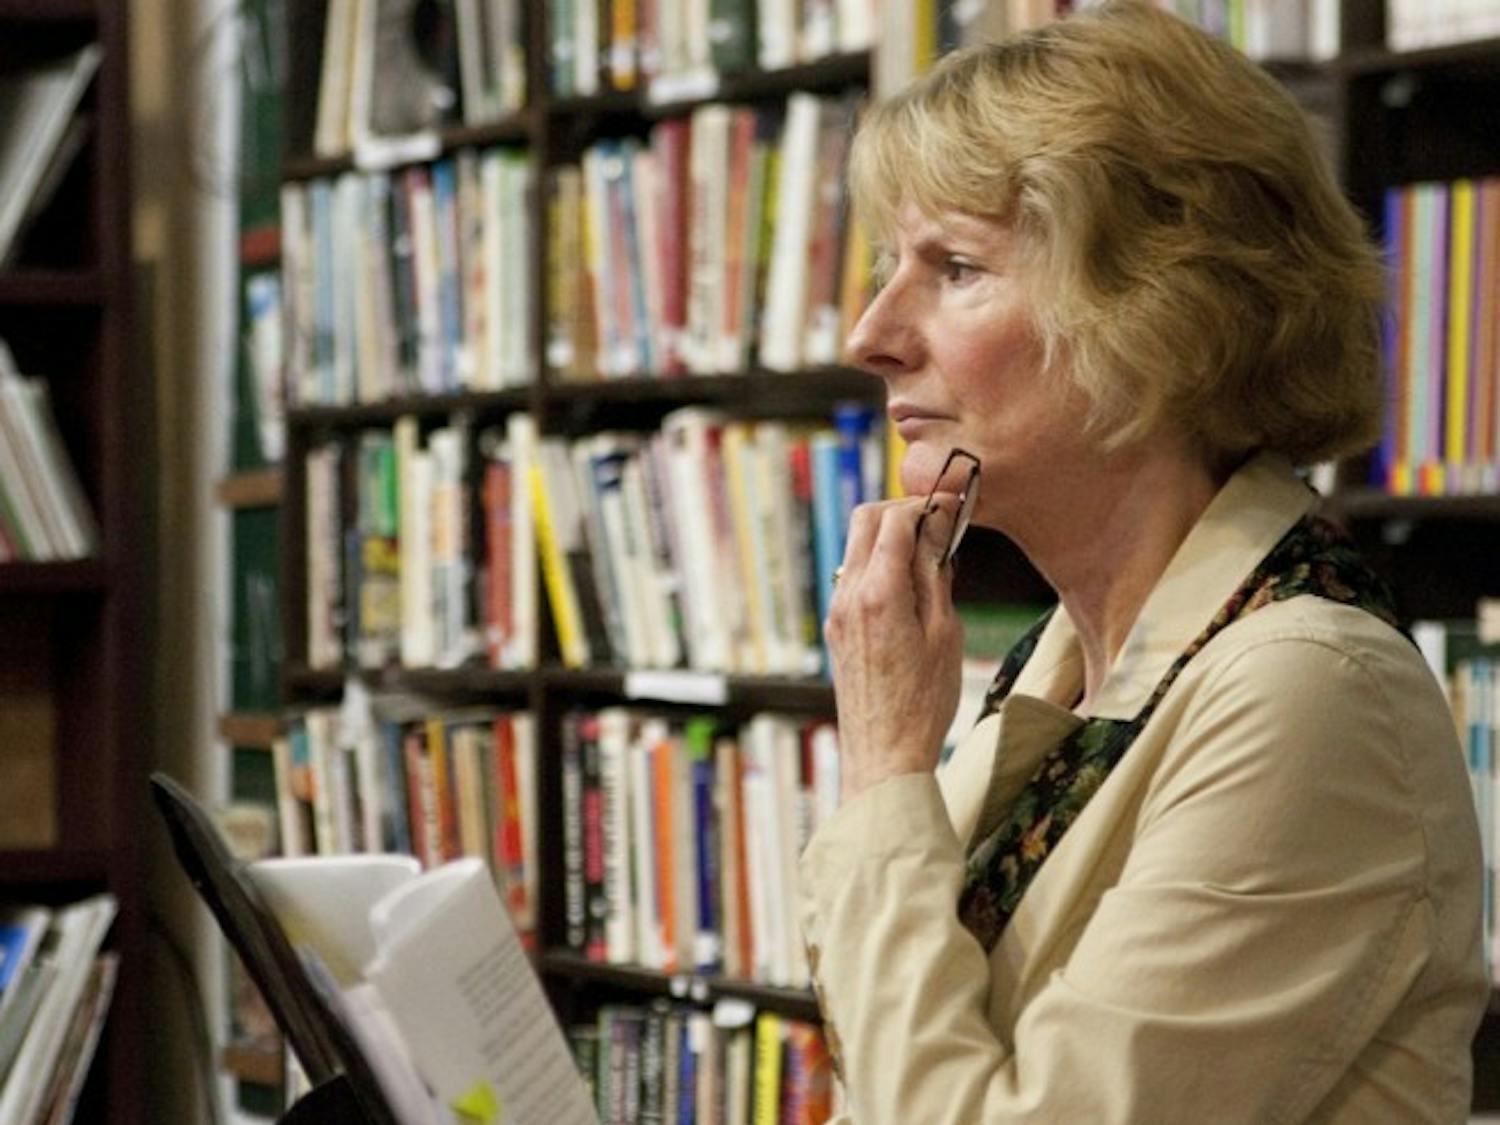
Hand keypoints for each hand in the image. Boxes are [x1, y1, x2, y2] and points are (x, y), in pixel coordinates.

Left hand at [825, 494, 964, 802]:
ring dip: (889, 538)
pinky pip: (854, 576)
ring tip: (930, 559)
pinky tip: (911, 588)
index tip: (953, 506)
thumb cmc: (923, 703)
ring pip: (856, 546)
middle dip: (901, 510)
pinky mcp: (837, 628)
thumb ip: (936, 573)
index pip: (894, 518)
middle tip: (939, 523)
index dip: (926, 503)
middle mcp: (849, 595)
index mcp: (878, 593)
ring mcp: (838, 611)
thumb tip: (939, 527)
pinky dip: (879, 565)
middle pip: (865, 520)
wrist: (884, 755)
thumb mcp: (944, 632)